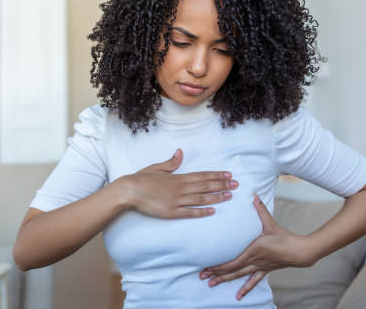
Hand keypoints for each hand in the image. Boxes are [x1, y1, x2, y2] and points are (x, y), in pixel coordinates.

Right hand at [118, 148, 238, 218]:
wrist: (129, 192)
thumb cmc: (141, 179)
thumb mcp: (157, 167)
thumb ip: (171, 162)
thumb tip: (180, 152)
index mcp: (177, 177)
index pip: (201, 176)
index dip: (216, 175)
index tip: (228, 175)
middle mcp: (180, 189)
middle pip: (205, 186)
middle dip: (222, 185)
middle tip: (236, 185)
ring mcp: (176, 201)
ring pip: (201, 199)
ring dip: (216, 197)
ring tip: (229, 196)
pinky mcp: (171, 212)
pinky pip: (189, 213)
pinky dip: (202, 212)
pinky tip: (212, 211)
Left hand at [198, 194, 314, 300]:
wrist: (300, 251)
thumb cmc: (285, 238)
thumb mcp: (271, 223)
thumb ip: (261, 210)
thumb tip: (254, 196)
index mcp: (253, 250)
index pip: (232, 261)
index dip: (219, 265)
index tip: (207, 266)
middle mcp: (253, 261)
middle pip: (231, 270)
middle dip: (216, 273)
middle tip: (202, 276)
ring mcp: (259, 267)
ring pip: (238, 276)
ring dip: (224, 280)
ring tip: (211, 284)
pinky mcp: (264, 270)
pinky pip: (252, 281)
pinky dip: (245, 288)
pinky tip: (238, 297)